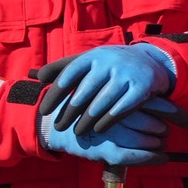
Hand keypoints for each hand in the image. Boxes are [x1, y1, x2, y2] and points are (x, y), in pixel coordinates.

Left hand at [32, 44, 174, 134]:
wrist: (150, 61)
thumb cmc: (109, 65)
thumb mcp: (89, 60)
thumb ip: (64, 68)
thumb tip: (38, 76)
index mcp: (92, 56)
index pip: (68, 76)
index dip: (55, 94)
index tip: (44, 110)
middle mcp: (108, 63)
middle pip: (84, 92)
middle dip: (69, 112)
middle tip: (58, 126)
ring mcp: (126, 74)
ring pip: (101, 102)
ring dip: (87, 120)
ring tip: (77, 131)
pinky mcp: (142, 86)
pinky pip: (122, 107)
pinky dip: (109, 120)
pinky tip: (98, 129)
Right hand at [37, 95, 170, 166]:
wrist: (57, 126)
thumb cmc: (89, 111)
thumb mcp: (107, 97)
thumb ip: (133, 99)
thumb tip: (167, 107)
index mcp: (122, 97)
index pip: (160, 105)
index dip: (180, 115)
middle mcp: (119, 114)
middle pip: (158, 125)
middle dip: (162, 131)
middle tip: (160, 133)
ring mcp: (114, 133)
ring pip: (150, 141)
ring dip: (157, 144)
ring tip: (156, 144)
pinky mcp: (109, 151)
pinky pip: (140, 157)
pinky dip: (154, 158)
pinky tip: (161, 157)